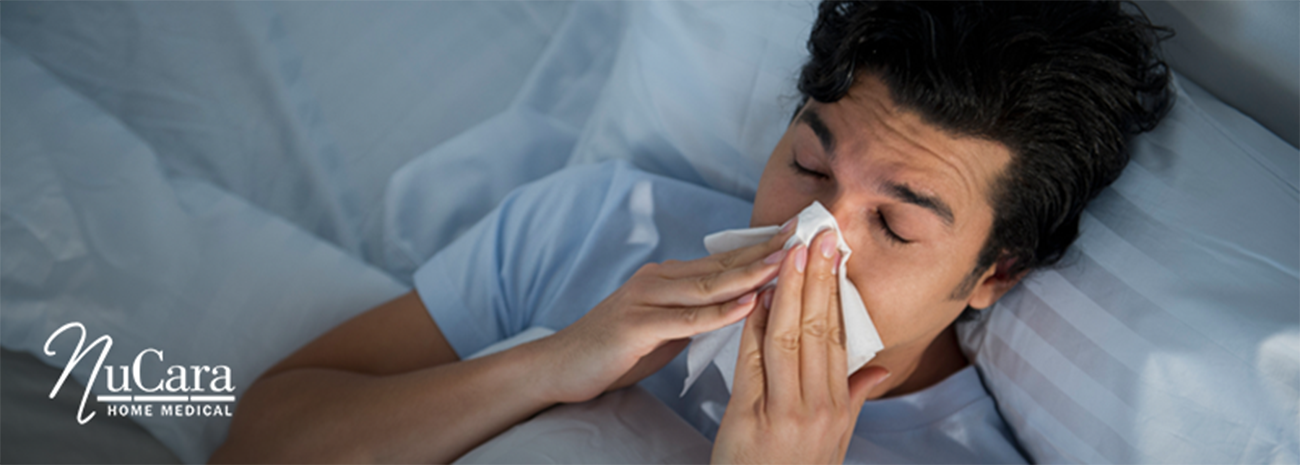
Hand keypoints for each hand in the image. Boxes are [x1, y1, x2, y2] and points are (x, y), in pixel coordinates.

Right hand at [534, 222, 797, 403]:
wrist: (560, 366)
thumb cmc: (615, 350)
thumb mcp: (664, 329)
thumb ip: (697, 314)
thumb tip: (739, 309)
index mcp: (668, 278)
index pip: (725, 260)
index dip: (764, 248)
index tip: (801, 236)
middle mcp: (658, 279)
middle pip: (723, 264)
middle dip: (768, 251)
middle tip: (808, 235)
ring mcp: (645, 299)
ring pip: (708, 286)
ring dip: (751, 274)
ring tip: (788, 263)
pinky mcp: (635, 325)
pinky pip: (685, 319)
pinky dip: (719, 312)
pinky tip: (748, 304)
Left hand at [711, 230, 891, 464]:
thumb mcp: (834, 443)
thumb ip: (853, 400)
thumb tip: (878, 368)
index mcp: (838, 408)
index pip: (839, 338)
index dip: (837, 293)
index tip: (834, 255)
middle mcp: (818, 408)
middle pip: (820, 330)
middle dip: (818, 278)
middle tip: (818, 235)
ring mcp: (786, 413)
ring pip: (790, 338)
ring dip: (790, 290)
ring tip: (790, 252)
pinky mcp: (751, 419)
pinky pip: (754, 361)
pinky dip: (755, 325)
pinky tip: (757, 296)